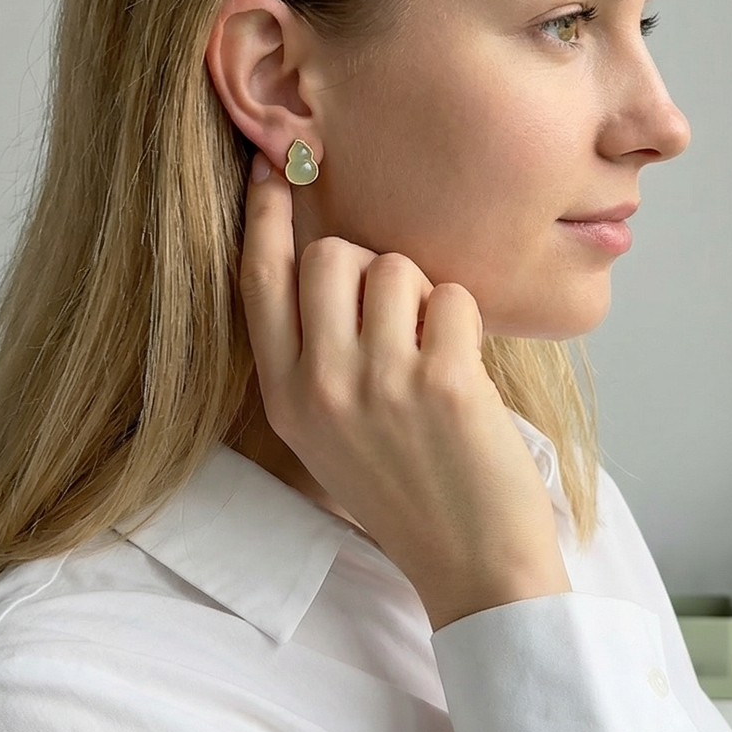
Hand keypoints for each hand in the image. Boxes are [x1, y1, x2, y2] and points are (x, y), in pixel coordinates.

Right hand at [239, 156, 570, 630]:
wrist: (472, 563)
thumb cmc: (409, 488)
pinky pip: (452, 297)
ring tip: (434, 354)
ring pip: (394, 267)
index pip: (258, 280)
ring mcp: (380, 385)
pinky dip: (465, 323)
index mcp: (285, 397)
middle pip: (327, 256)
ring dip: (424, 296)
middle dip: (369, 266)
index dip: (264, 215)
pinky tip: (466, 376)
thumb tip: (325, 253)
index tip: (272, 167)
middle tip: (398, 317)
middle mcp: (321, 387)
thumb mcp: (331, 431)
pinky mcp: (443, 384)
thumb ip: (315, 354)